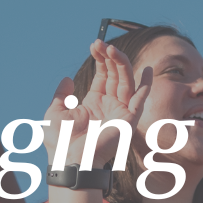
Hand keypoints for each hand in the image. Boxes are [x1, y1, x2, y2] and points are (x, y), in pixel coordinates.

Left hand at [43, 40, 152, 170]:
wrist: (70, 159)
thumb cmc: (60, 141)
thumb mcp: (55, 111)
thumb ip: (62, 94)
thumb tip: (67, 79)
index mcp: (94, 104)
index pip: (103, 75)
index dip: (100, 60)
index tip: (94, 45)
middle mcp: (110, 106)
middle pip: (115, 75)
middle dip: (109, 58)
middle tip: (100, 44)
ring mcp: (121, 112)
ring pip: (126, 81)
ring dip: (121, 64)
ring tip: (111, 49)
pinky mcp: (129, 120)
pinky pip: (140, 99)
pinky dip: (146, 84)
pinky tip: (148, 70)